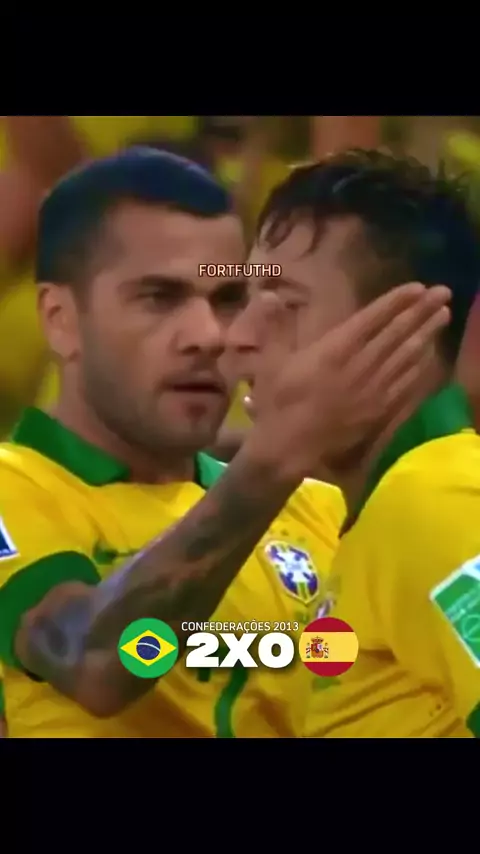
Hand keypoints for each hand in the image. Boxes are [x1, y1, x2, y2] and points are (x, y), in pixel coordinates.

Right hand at [247, 283, 450, 479]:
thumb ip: (274, 327)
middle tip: (442, 292)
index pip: (372, 319)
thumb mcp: (270, 361)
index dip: (395, 301)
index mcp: (334, 350)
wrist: (288, 448)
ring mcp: (373, 389)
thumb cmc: (277, 402)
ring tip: (443, 315)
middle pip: (396, 333)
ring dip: (426, 334)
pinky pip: (405, 383)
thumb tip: (269, 293)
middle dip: (421, 311)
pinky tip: (429, 354)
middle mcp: (359, 366)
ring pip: (406, 357)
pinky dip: (419, 366)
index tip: (416, 287)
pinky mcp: (378, 410)